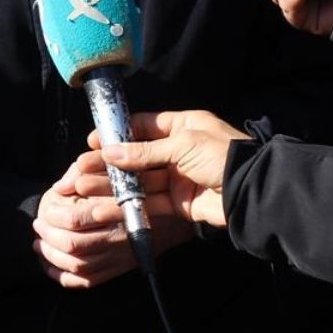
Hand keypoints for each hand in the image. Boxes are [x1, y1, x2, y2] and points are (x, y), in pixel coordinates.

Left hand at [32, 154, 193, 288]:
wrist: (177, 212)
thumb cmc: (142, 183)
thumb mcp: (116, 168)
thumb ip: (86, 171)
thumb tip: (59, 186)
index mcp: (118, 210)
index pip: (75, 219)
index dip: (53, 216)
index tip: (45, 209)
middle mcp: (120, 237)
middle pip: (74, 245)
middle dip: (49, 236)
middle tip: (38, 226)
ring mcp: (121, 256)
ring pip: (79, 266)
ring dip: (52, 257)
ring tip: (40, 244)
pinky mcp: (121, 268)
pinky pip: (89, 281)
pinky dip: (66, 277)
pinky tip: (52, 267)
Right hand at [95, 110, 245, 228]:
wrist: (250, 191)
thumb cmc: (222, 156)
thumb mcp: (182, 145)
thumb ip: (144, 151)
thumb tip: (109, 152)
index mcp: (183, 126)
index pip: (144, 126)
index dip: (118, 134)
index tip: (93, 142)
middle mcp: (179, 150)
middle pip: (137, 156)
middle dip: (109, 163)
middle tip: (81, 169)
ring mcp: (178, 177)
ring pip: (139, 181)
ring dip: (113, 185)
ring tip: (84, 188)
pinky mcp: (179, 202)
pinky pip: (150, 202)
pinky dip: (129, 204)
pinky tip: (106, 205)